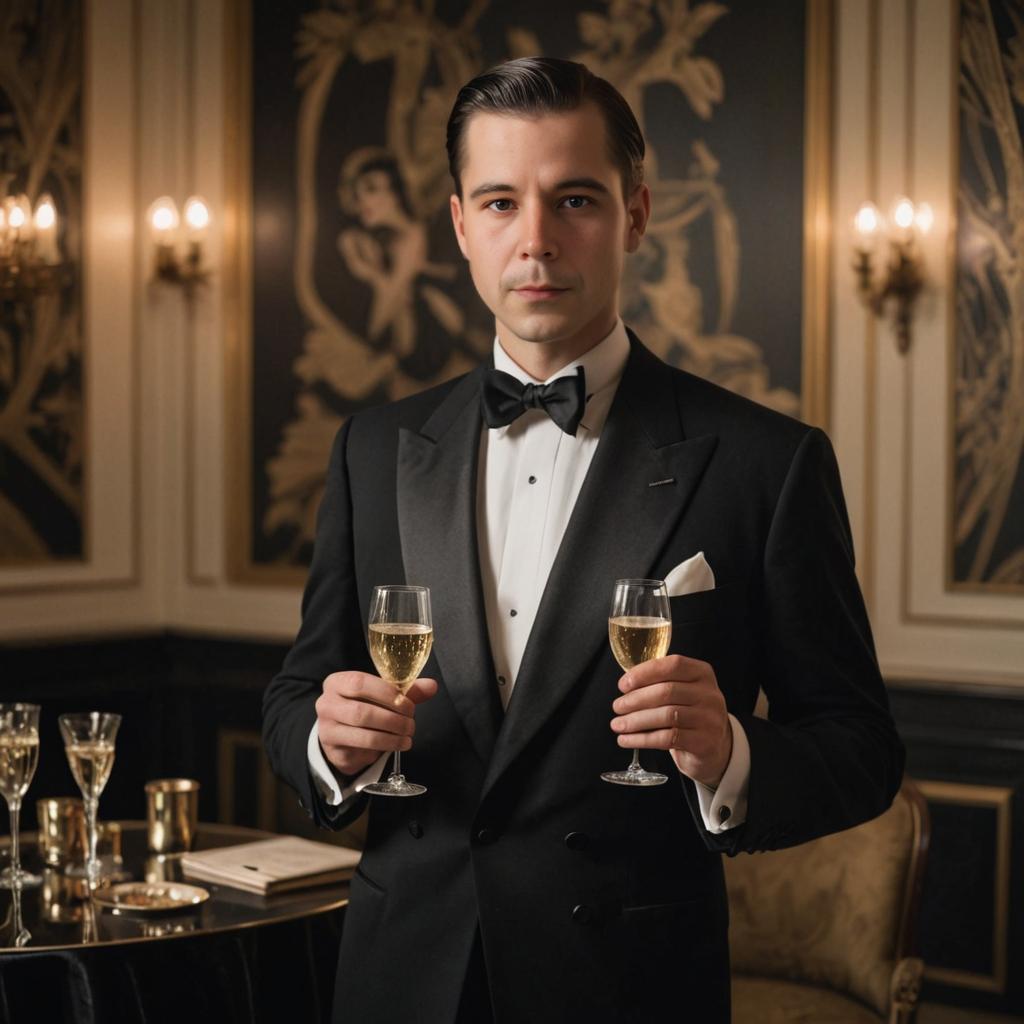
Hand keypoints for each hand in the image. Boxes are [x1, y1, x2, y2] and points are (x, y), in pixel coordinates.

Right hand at [316, 671, 437, 777]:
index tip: (407, 704)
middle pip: (361, 711)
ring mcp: (327, 728)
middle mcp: (327, 703)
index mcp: (337, 682)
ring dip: (391, 736)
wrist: (343, 735)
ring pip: (362, 733)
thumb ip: (406, 690)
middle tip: (410, 723)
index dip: (387, 693)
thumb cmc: (365, 707)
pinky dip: (383, 747)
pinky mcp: (333, 749)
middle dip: (392, 718)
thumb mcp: (383, 695)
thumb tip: (432, 686)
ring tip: (407, 736)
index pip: (359, 683)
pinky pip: (360, 748)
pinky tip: (395, 745)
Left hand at [610, 655, 732, 786]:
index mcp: (702, 673)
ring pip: (666, 716)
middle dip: (635, 699)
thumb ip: (660, 682)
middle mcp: (709, 694)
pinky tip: (627, 740)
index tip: (623, 685)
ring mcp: (709, 719)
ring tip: (617, 725)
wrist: (713, 745)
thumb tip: (626, 684)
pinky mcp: (704, 742)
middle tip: (617, 707)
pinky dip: (642, 739)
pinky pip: (668, 739)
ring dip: (635, 721)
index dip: (644, 673)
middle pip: (667, 692)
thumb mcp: (682, 691)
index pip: (673, 665)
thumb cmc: (688, 713)